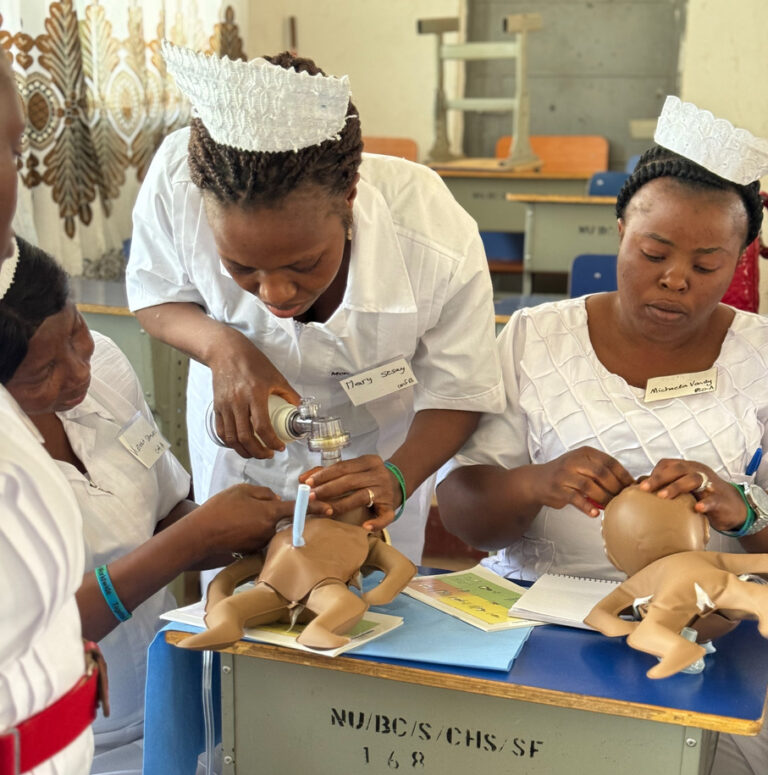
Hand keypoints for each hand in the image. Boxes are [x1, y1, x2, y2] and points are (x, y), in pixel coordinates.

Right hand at [188, 483, 326, 559]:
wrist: (199, 535)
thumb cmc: (219, 509)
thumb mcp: (242, 491)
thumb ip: (263, 493)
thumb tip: (274, 500)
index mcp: (270, 513)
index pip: (298, 509)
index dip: (316, 508)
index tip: (330, 509)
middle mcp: (269, 530)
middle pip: (279, 519)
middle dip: (270, 513)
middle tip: (246, 509)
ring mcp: (260, 543)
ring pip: (267, 528)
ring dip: (258, 522)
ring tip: (235, 517)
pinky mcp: (250, 551)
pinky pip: (256, 537)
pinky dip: (249, 531)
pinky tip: (233, 527)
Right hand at [208, 328, 299, 458]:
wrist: (226, 351)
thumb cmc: (251, 361)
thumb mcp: (275, 375)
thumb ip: (288, 393)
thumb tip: (298, 408)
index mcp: (255, 394)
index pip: (262, 426)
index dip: (271, 441)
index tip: (279, 447)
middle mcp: (238, 401)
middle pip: (246, 437)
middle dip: (259, 451)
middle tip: (269, 454)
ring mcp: (225, 405)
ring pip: (232, 438)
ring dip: (245, 451)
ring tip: (256, 453)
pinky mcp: (217, 406)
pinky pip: (222, 431)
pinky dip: (231, 443)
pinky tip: (240, 445)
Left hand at [300, 455, 397, 530]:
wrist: (399, 482)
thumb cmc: (368, 477)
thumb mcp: (353, 469)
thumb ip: (328, 472)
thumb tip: (302, 479)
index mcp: (369, 461)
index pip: (344, 466)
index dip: (325, 474)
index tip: (308, 483)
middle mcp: (379, 474)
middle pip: (350, 480)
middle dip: (328, 489)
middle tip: (311, 497)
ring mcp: (386, 491)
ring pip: (362, 496)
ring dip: (342, 504)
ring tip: (325, 511)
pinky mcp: (391, 507)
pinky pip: (385, 516)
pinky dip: (375, 523)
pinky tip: (364, 527)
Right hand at [535, 446, 633, 516]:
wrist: (537, 481)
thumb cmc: (566, 474)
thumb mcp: (582, 464)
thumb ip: (600, 470)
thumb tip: (627, 484)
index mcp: (584, 453)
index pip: (609, 462)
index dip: (623, 475)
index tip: (632, 487)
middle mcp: (574, 461)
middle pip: (601, 473)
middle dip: (615, 487)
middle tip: (623, 499)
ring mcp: (565, 474)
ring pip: (589, 486)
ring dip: (603, 498)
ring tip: (611, 507)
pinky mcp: (558, 489)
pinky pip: (575, 499)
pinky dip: (587, 507)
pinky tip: (594, 513)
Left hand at [638, 459, 748, 532]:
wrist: (735, 507)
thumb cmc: (703, 497)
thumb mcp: (684, 490)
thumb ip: (666, 487)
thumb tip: (638, 488)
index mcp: (688, 468)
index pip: (668, 464)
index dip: (654, 473)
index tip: (640, 486)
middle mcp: (698, 472)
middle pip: (678, 468)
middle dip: (659, 478)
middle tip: (644, 489)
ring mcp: (711, 485)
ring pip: (694, 479)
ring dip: (676, 487)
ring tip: (662, 496)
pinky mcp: (721, 500)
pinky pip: (713, 499)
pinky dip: (705, 503)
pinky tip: (697, 508)